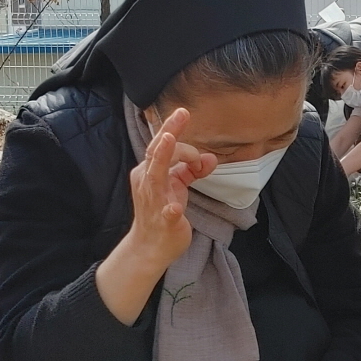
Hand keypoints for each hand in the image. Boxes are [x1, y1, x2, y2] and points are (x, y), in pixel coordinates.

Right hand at [95, 108, 215, 324]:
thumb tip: (212, 157)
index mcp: (149, 172)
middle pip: (157, 152)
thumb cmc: (162, 212)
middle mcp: (147, 182)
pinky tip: (175, 207)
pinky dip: (170, 209)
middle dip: (170, 132)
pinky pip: (166, 213)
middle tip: (182, 113)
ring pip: (156, 175)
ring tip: (171, 139)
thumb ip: (192, 170)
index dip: (173, 128)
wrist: (150, 247)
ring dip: (164, 157)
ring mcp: (154, 201)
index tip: (185, 113)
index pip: (161, 145)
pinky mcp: (164, 220)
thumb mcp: (177, 187)